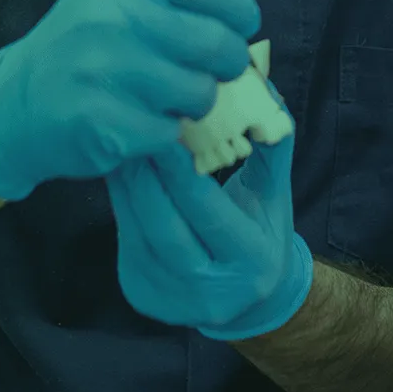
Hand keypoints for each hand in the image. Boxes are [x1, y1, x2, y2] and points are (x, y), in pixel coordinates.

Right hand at [0, 0, 260, 200]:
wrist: (15, 100)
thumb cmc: (83, 42)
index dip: (240, 9)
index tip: (238, 25)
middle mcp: (111, 18)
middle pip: (215, 43)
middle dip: (229, 62)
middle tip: (216, 70)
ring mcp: (103, 71)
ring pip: (200, 93)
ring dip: (196, 102)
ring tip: (170, 96)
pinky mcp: (101, 122)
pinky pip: (171, 132)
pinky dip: (165, 132)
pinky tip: (140, 120)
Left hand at [107, 114, 313, 340]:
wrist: (251, 299)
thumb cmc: (263, 232)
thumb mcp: (275, 194)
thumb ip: (273, 147)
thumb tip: (266, 92)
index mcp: (252, 261)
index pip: (210, 214)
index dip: (183, 174)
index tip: (165, 132)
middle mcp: (212, 291)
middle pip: (167, 228)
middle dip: (146, 176)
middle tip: (130, 130)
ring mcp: (172, 299)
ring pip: (138, 234)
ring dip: (126, 187)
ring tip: (119, 145)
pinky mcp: (143, 295)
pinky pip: (126, 240)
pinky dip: (120, 202)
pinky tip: (117, 172)